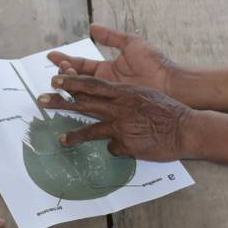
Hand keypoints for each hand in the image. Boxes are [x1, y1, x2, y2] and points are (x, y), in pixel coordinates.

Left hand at [38, 75, 195, 160]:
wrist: (185, 128)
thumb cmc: (168, 110)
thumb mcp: (145, 94)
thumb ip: (126, 97)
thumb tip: (113, 100)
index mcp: (123, 92)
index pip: (92, 84)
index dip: (72, 81)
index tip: (55, 79)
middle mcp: (119, 107)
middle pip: (84, 103)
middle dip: (61, 101)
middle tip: (41, 100)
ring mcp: (121, 127)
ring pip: (91, 130)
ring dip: (75, 135)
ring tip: (61, 139)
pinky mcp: (126, 144)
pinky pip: (112, 147)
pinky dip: (113, 148)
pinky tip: (121, 149)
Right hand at [47, 24, 176, 94]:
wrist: (171, 82)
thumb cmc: (154, 62)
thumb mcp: (131, 44)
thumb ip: (111, 36)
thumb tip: (92, 26)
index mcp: (107, 69)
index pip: (81, 65)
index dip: (66, 60)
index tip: (51, 56)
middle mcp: (104, 84)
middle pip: (77, 80)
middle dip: (63, 75)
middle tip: (54, 71)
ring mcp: (108, 96)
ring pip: (81, 92)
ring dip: (68, 87)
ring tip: (58, 81)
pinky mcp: (113, 108)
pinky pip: (93, 105)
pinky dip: (80, 101)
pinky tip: (69, 97)